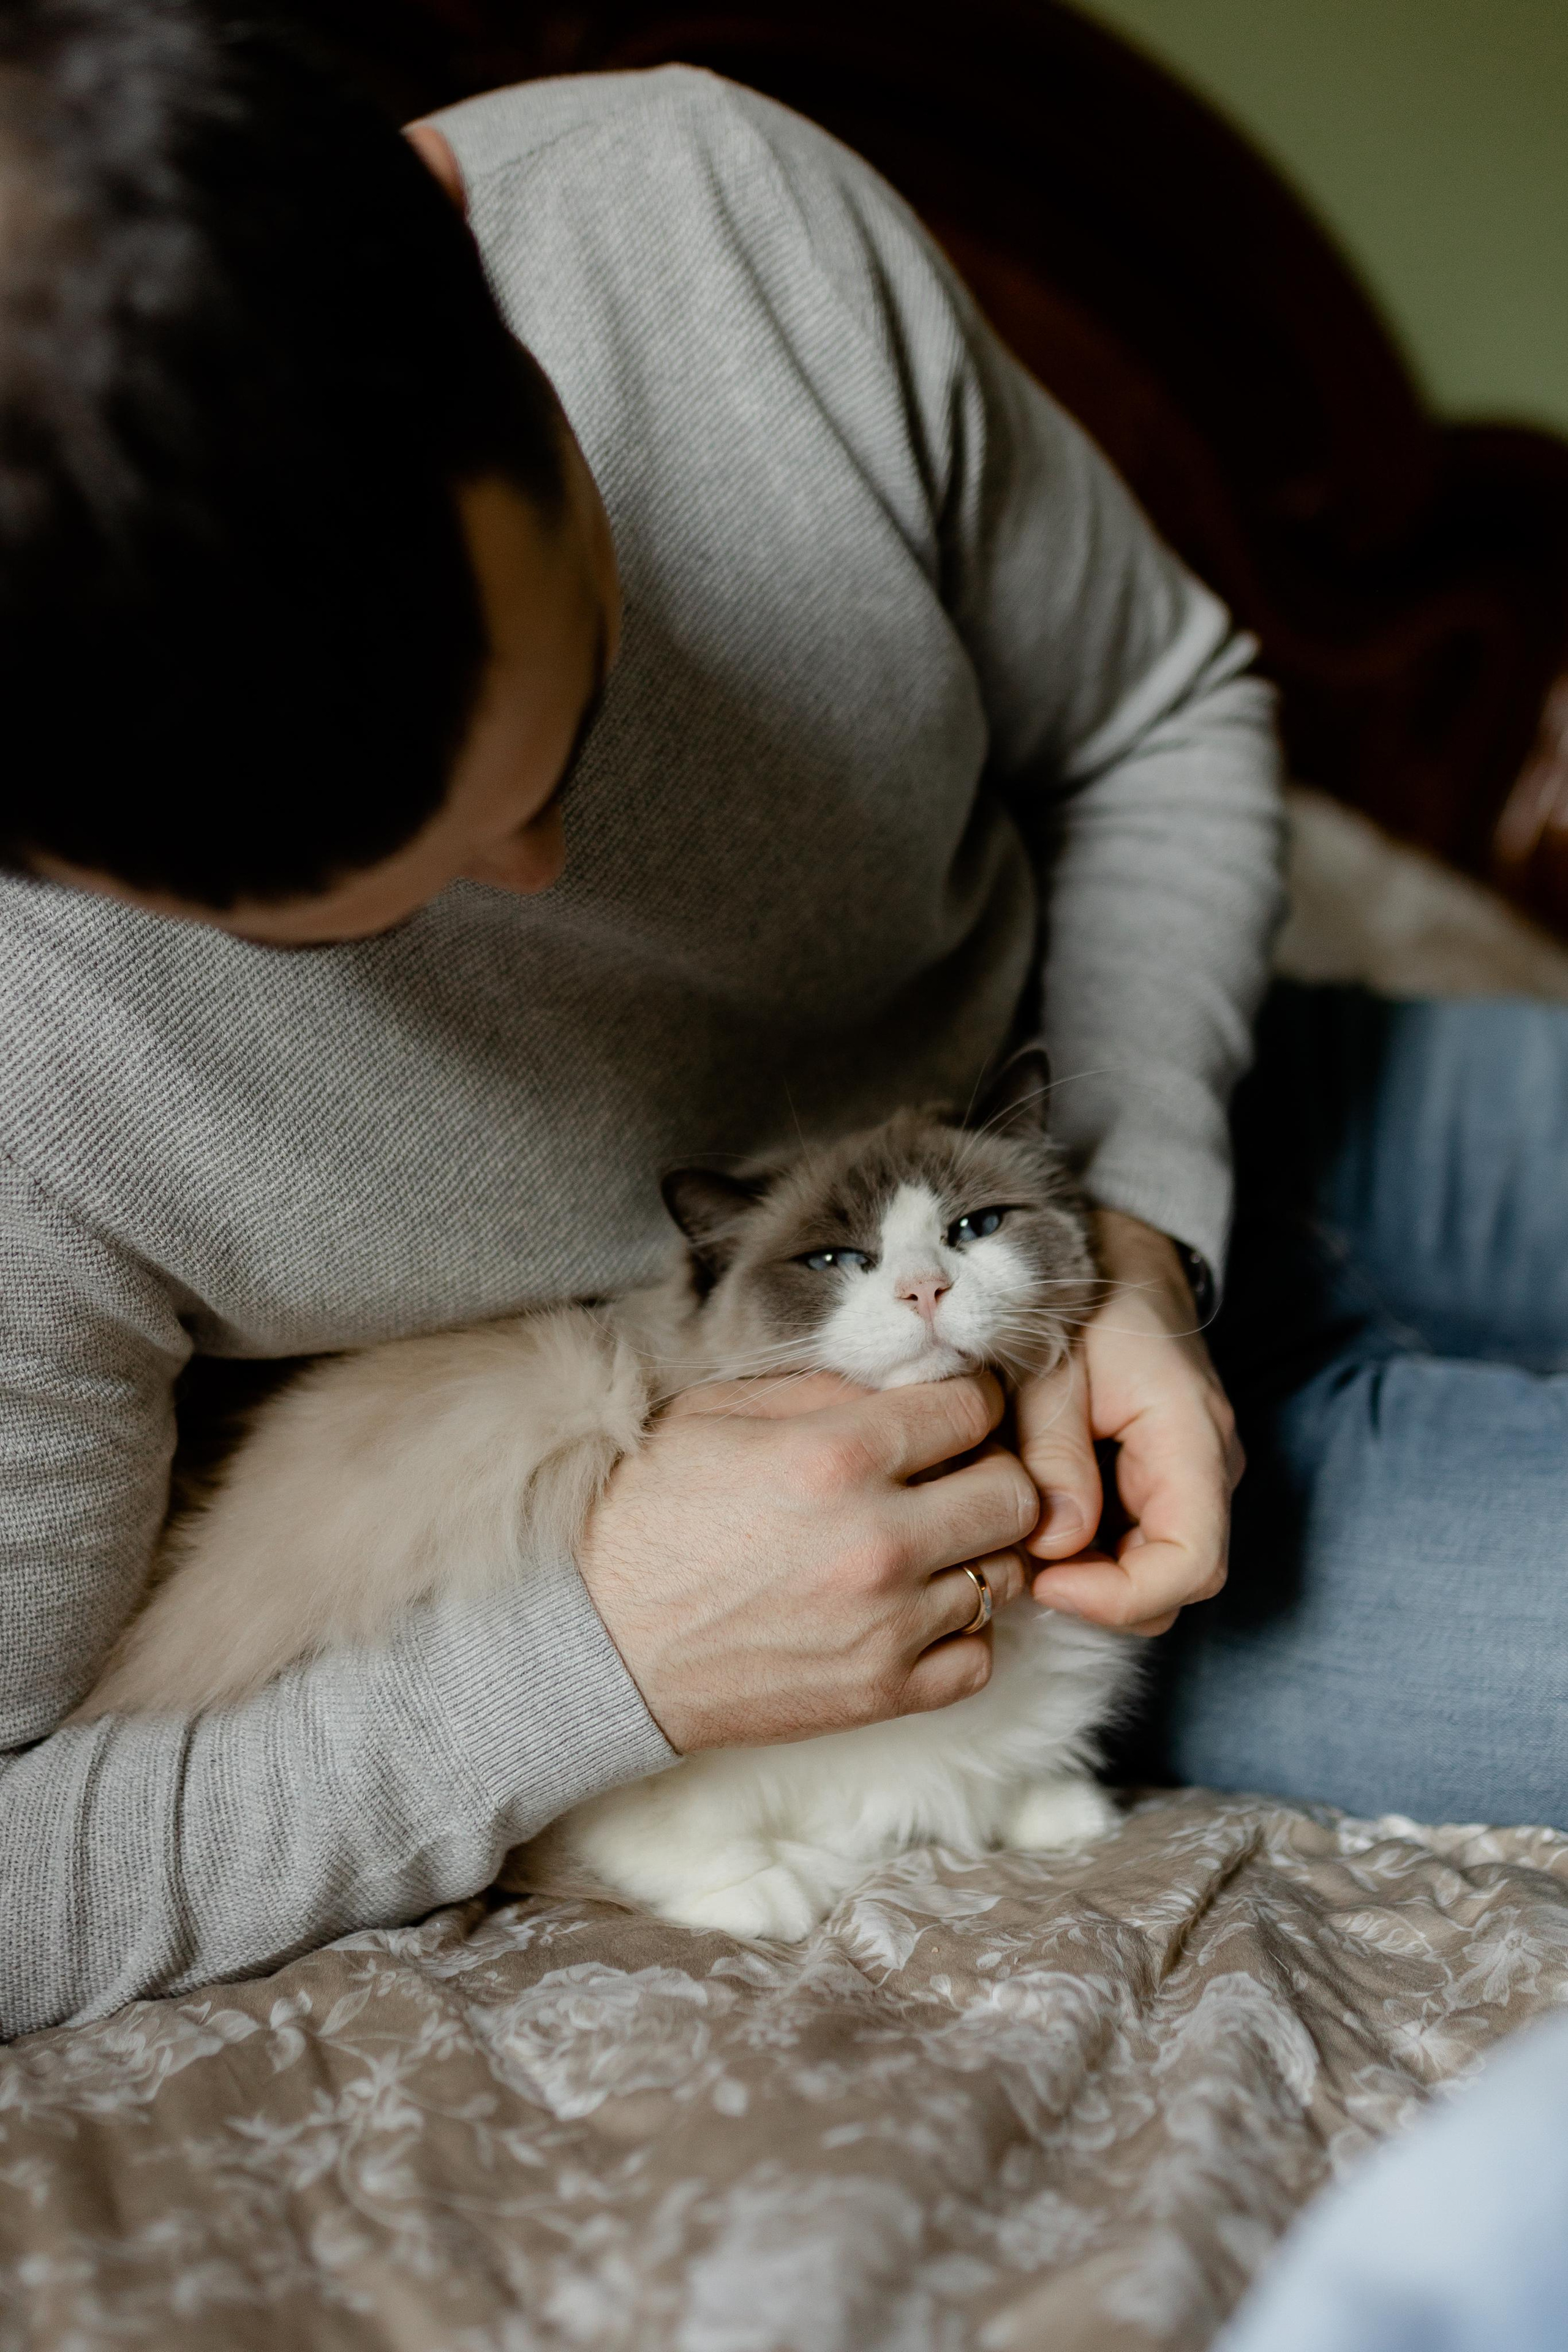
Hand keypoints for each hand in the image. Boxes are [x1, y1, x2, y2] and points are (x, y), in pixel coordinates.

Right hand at [575, 1372, 1036, 1751]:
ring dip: (975, 1554)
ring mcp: (887, 1624)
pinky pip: (979, 1656)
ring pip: (1007, 1575)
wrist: (593, 1643)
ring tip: (926, 1547)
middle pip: (1016, 1493)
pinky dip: (958, 1632)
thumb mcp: (718, 1414)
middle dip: (991, 1474)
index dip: (966, 1402)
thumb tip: (910, 1383)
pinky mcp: (882, 1693)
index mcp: (839, 1454)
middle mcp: (879, 1539)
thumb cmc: (647, 1517)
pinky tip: (912, 1611)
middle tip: (951, 1479)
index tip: (947, 1413)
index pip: (975, 1408)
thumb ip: (826, 1391)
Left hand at [1018, 1210, 1243, 1634]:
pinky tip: (1035, 1511)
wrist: (1114, 1257)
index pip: (1192, 1564)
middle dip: (1096, 1590)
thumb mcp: (1050, 1365)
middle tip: (1018, 1557)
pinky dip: (1084, 1547)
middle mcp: (1207, 1469)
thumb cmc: (1080, 1300)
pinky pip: (1132, 1541)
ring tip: (1020, 1527)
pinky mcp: (1160, 1481)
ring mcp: (1187, 1478)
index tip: (1048, 1580)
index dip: (1120, 1597)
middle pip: (1173, 1583)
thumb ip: (1053, 1452)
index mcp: (1191, 1436)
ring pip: (1150, 1569)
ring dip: (1087, 1570)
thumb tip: (1056, 1543)